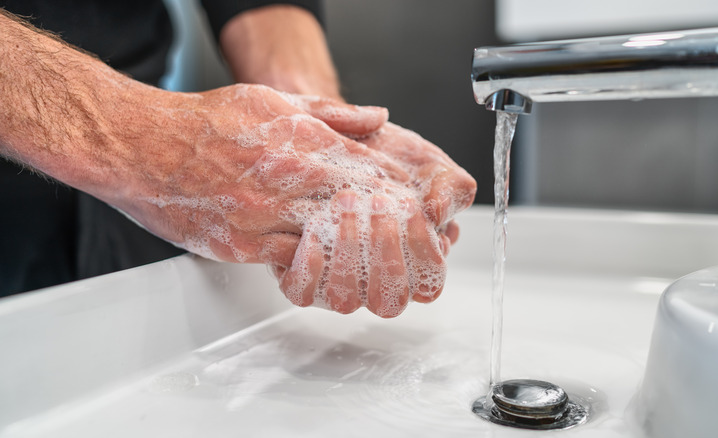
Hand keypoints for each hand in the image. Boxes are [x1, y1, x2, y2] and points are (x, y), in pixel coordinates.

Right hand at [111, 84, 467, 317]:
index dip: (396, 189)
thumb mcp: (272, 100)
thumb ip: (331, 112)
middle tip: (406, 234)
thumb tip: (378, 116)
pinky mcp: (242, 247)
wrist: (139, 146)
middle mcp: (288, 182)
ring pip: (330, 244)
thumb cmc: (202, 123)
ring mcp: (265, 218)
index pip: (370, 171)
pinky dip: (314, 265)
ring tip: (374, 254)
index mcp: (301, 143)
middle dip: (386, 223)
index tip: (412, 199)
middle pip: (359, 211)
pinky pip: (291, 265)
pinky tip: (327, 264)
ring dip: (354, 250)